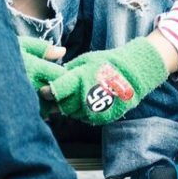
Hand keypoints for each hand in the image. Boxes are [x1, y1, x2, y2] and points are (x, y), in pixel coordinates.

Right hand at [19, 37, 66, 116]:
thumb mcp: (18, 44)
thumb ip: (40, 48)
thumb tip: (63, 52)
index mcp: (33, 66)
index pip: (60, 74)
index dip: (64, 74)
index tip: (61, 74)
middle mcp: (29, 84)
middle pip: (56, 92)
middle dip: (59, 91)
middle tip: (56, 88)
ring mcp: (23, 100)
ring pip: (47, 107)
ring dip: (50, 104)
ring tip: (44, 98)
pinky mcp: (15, 112)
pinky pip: (33, 116)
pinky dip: (37, 113)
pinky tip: (32, 106)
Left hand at [42, 37, 167, 125]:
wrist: (134, 75)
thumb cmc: (108, 63)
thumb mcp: (87, 60)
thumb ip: (70, 71)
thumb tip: (56, 78)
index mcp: (81, 79)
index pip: (57, 90)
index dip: (48, 91)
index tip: (43, 90)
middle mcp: (87, 97)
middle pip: (63, 106)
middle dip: (57, 102)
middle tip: (54, 97)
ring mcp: (95, 110)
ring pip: (73, 114)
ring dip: (69, 108)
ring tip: (72, 98)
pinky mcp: (102, 118)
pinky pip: (85, 118)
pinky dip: (81, 112)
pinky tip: (84, 103)